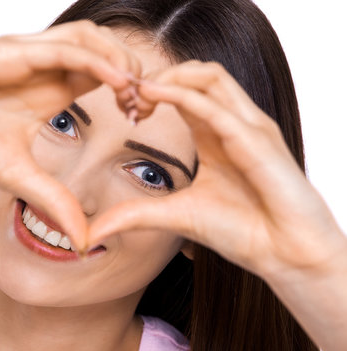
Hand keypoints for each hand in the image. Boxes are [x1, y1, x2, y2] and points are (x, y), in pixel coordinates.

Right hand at [0, 21, 140, 243]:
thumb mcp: (19, 177)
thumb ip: (54, 202)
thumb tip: (84, 241)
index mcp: (50, 91)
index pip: (105, 76)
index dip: (131, 92)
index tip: (143, 118)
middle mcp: (44, 69)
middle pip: (106, 51)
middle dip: (135, 72)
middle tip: (146, 104)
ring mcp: (29, 55)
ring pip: (91, 39)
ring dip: (121, 61)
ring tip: (135, 93)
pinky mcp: (12, 51)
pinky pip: (65, 47)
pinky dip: (96, 61)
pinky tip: (116, 83)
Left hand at [88, 61, 345, 277]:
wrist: (283, 254)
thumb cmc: (241, 231)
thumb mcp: (175, 215)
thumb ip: (134, 215)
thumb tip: (90, 231)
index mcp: (214, 134)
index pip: (183, 91)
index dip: (149, 92)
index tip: (124, 109)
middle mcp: (231, 123)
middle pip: (196, 72)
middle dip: (157, 77)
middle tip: (127, 100)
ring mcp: (247, 127)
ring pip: (209, 75)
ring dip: (168, 77)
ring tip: (138, 96)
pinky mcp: (257, 139)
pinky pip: (217, 106)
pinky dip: (182, 95)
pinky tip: (152, 97)